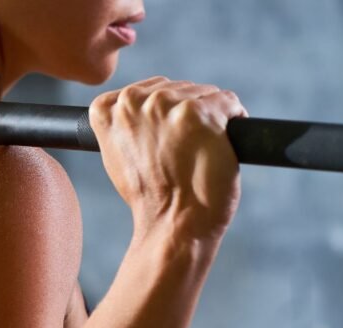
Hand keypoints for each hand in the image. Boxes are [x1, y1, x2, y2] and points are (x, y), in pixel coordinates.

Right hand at [89, 77, 247, 241]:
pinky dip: (234, 120)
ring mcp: (168, 105)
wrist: (172, 223)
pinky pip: (229, 102)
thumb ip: (123, 124)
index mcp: (108, 109)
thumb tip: (144, 107)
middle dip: (186, 114)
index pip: (147, 90)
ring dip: (210, 118)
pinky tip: (221, 146)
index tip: (166, 141)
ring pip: (203, 93)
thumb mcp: (117, 156)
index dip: (163, 116)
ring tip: (200, 152)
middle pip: (176, 88)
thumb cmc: (149, 196)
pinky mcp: (201, 113)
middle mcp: (134, 101)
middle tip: (184, 152)